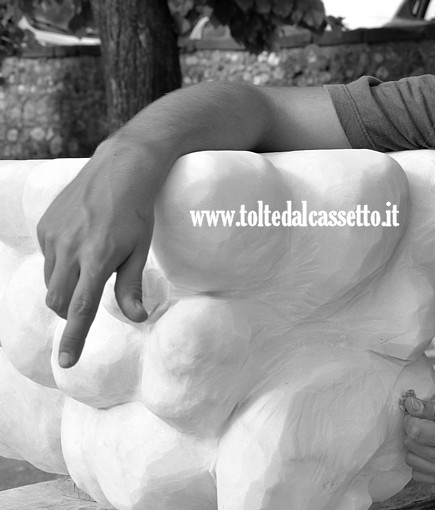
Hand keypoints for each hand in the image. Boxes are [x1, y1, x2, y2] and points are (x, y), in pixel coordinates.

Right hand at [37, 142, 157, 367]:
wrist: (120, 167)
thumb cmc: (137, 212)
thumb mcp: (140, 249)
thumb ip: (132, 286)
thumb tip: (137, 318)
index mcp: (98, 258)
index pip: (82, 309)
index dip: (74, 338)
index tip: (65, 363)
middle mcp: (70, 248)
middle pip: (59, 301)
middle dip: (71, 312)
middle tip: (88, 303)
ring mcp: (53, 235)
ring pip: (52, 282)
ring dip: (67, 287)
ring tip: (90, 266)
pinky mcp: (44, 225)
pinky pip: (48, 258)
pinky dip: (61, 264)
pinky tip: (81, 244)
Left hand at [403, 392, 434, 484]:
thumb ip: (434, 406)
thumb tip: (409, 406)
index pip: (414, 431)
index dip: (411, 417)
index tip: (419, 410)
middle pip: (410, 446)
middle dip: (414, 430)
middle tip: (427, 420)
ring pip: (412, 462)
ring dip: (415, 446)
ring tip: (431, 434)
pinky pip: (421, 476)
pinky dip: (421, 462)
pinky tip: (433, 449)